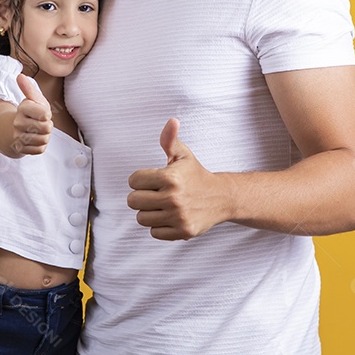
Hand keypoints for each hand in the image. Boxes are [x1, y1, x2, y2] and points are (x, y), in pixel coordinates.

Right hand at [12, 74, 51, 155]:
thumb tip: (20, 76)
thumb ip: (29, 88)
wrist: (15, 129)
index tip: (42, 113)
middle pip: (46, 128)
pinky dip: (40, 145)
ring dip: (44, 136)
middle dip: (47, 126)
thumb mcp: (33, 99)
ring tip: (38, 131)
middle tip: (41, 122)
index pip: (44, 114)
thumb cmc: (30, 112)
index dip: (47, 114)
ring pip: (43, 140)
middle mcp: (18, 123)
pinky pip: (40, 149)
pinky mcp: (21, 149)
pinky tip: (35, 139)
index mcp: (22, 109)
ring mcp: (18, 137)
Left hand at [127, 119, 229, 239]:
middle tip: (154, 193)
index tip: (151, 180)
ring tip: (162, 205)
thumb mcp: (183, 155)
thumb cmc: (196, 175)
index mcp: (170, 177)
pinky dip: (159, 226)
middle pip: (133, 201)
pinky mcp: (183, 232)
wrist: (221, 197)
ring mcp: (178, 216)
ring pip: (141, 218)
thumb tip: (172, 121)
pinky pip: (154, 232)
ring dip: (148, 212)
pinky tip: (170, 217)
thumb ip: (170, 139)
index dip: (140, 179)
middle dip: (141, 196)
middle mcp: (173, 198)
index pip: (133, 181)